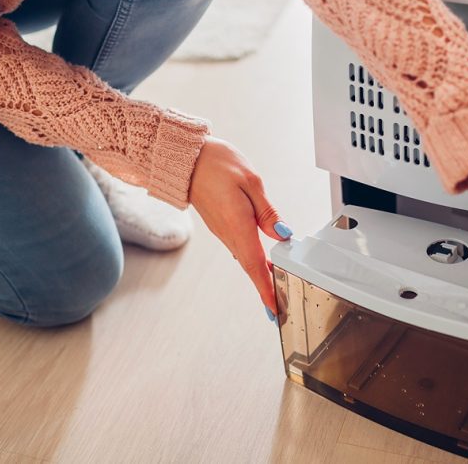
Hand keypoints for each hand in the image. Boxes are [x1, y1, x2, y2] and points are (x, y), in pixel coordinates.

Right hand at [189, 137, 290, 314]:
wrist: (185, 159)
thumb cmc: (216, 163)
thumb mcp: (251, 181)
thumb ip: (268, 212)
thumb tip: (283, 234)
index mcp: (238, 224)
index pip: (256, 264)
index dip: (266, 288)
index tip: (274, 309)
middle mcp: (228, 233)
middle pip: (251, 266)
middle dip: (266, 287)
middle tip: (280, 306)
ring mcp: (222, 231)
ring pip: (245, 258)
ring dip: (260, 275)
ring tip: (277, 289)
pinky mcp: (220, 225)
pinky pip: (239, 248)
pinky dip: (252, 260)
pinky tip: (262, 262)